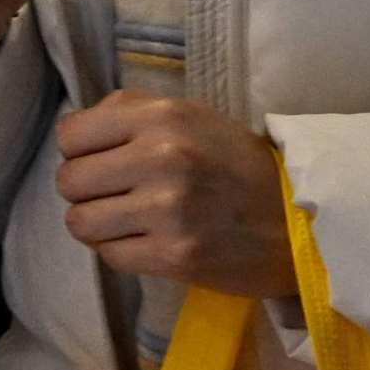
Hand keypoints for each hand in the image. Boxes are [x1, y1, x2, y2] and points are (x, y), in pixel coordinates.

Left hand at [52, 93, 293, 296]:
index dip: (79, 152)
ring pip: (81, 223)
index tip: (101, 162)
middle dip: (86, 192)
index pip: (71, 135)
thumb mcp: (192, 117)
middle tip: (117, 197)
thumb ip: (131, 113)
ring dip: (100, 226)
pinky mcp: (175, 255)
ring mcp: (168, 209)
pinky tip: (148, 243)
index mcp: (161, 117)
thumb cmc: (238, 166)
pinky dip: (122, 252)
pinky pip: (110, 256)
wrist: (299, 221)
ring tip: (129, 222)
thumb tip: (74, 131)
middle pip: (69, 181)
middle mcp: (161, 157)